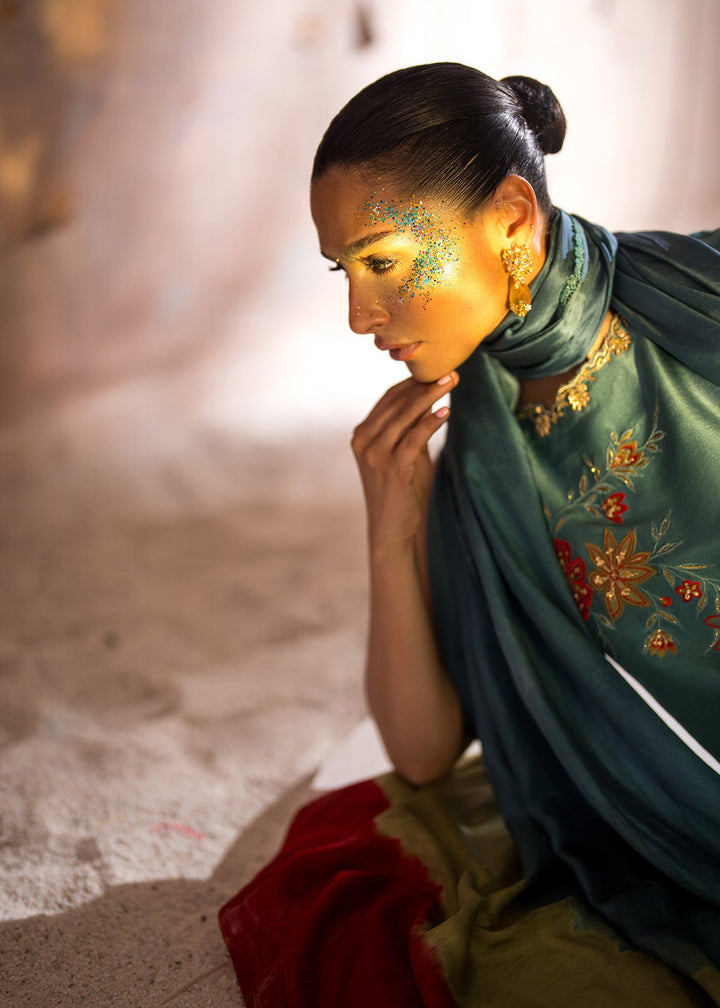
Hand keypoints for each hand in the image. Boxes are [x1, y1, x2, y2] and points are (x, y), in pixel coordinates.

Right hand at [351, 372, 458, 555]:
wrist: (391, 529)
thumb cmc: (402, 491)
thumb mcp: (406, 454)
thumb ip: (413, 428)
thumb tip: (430, 399)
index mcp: (363, 434)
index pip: (388, 399)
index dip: (413, 383)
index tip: (437, 370)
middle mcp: (364, 441)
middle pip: (396, 403)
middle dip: (424, 384)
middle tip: (450, 370)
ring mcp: (375, 455)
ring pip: (404, 416)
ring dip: (430, 396)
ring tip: (451, 382)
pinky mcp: (391, 469)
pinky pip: (413, 438)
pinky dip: (430, 422)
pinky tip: (446, 412)